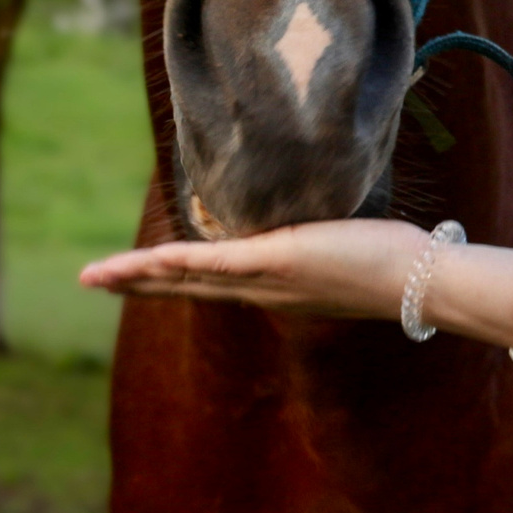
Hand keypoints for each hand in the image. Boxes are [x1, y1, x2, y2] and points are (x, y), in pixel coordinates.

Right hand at [80, 219, 512, 348]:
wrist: (420, 281)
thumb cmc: (399, 261)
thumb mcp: (351, 248)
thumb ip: (330, 238)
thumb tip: (335, 219)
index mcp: (279, 289)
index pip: (215, 282)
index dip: (172, 279)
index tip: (141, 275)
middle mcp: (265, 292)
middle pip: (187, 286)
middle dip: (137, 283)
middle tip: (91, 280)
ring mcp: (266, 280)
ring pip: (189, 277)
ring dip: (139, 275)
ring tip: (95, 275)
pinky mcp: (276, 262)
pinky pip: (213, 262)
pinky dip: (174, 261)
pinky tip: (142, 260)